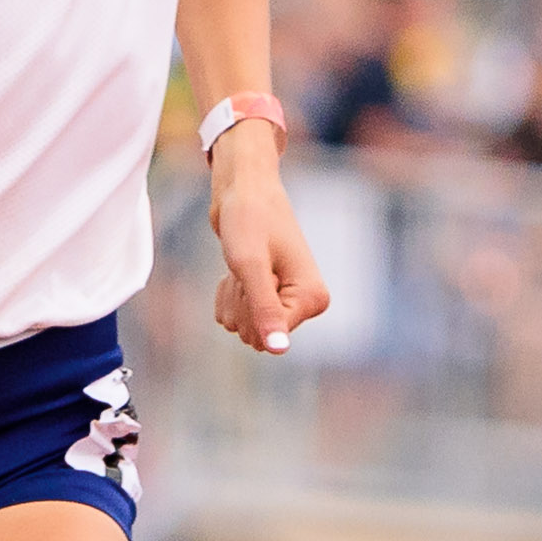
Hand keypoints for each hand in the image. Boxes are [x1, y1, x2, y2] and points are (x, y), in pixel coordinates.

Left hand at [206, 135, 328, 354]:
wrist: (242, 190)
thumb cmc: (248, 220)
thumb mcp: (251, 267)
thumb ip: (264, 310)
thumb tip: (278, 350)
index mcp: (314, 298)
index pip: (271, 334)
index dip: (252, 306)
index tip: (257, 272)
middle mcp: (305, 303)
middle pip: (256, 337)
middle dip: (242, 303)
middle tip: (248, 266)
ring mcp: (284, 301)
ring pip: (242, 328)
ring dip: (233, 296)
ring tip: (243, 263)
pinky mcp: (265, 297)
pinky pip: (234, 318)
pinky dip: (227, 294)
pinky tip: (237, 269)